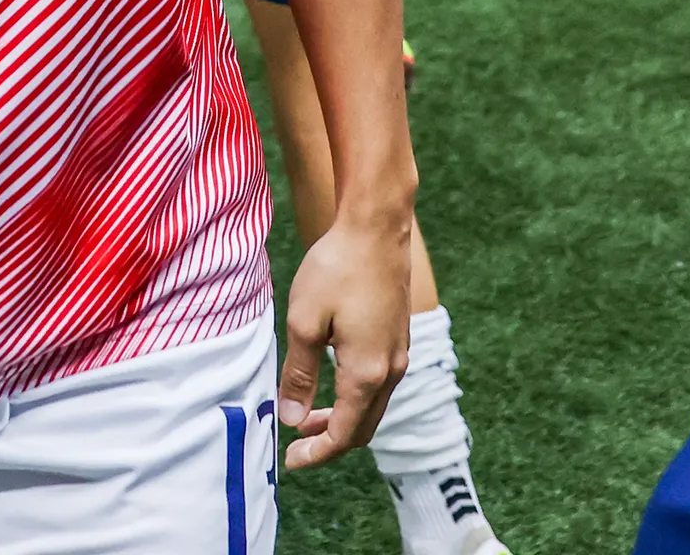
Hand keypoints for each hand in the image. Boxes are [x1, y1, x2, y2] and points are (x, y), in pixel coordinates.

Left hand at [277, 218, 409, 471]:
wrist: (376, 227)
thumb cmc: (337, 269)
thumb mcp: (304, 322)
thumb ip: (299, 376)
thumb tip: (292, 420)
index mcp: (367, 374)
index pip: (345, 435)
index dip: (317, 453)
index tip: (290, 461)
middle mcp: (391, 370)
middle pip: (364, 428)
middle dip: (331, 441)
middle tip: (297, 444)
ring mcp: (399, 352)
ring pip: (373, 405)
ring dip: (343, 418)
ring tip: (308, 415)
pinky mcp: (398, 335)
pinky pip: (379, 382)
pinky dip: (356, 395)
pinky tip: (332, 379)